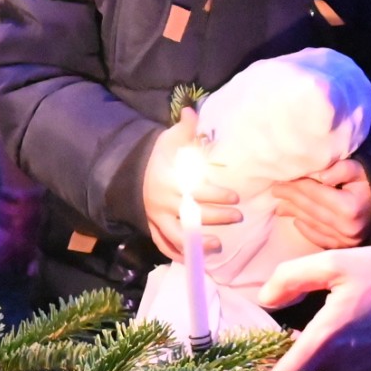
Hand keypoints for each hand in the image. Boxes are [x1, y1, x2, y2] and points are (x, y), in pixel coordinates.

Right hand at [141, 109, 240, 259]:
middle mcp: (164, 203)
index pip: (196, 191)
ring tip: (218, 245)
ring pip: (177, 235)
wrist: (131, 174)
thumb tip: (191, 110)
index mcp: (171, 181)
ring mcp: (158, 218)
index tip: (236, 197)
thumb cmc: (159, 157)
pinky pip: (164, 245)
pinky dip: (178, 255)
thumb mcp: (169, 140)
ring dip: (197, 243)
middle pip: (191, 215)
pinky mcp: (154, 228)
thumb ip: (184, 128)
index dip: (217, 195)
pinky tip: (195, 260)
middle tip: (238, 217)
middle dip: (216, 218)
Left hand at [270, 158, 370, 249]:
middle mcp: (347, 228)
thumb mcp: (361, 169)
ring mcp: (346, 242)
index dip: (294, 185)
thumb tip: (320, 176)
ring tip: (280, 205)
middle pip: (309, 209)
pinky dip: (305, 229)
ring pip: (311, 224)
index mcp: (350, 208)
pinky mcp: (345, 249)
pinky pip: (319, 239)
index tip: (278, 181)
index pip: (313, 193)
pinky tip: (296, 220)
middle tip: (275, 190)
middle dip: (289, 198)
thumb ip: (341, 168)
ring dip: (293, 213)